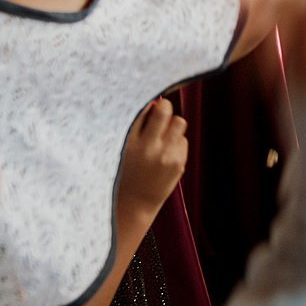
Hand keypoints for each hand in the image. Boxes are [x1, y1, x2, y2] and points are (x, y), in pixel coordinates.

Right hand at [114, 98, 188, 226]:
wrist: (135, 203)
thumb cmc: (126, 171)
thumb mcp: (122, 148)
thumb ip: (135, 126)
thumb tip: (154, 102)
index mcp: (130, 142)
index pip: (145, 109)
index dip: (152, 104)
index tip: (152, 106)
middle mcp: (149, 148)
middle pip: (166, 110)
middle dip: (165, 108)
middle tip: (160, 116)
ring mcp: (167, 156)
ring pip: (179, 123)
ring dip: (172, 126)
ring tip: (162, 138)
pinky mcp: (179, 163)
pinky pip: (183, 140)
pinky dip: (176, 143)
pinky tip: (165, 154)